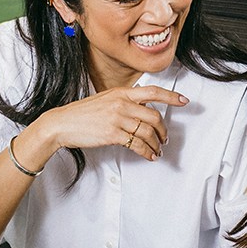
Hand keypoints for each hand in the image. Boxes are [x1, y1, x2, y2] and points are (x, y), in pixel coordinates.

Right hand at [22, 85, 183, 165]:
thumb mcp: (105, 99)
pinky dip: (147, 151)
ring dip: (157, 143)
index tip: (184, 101)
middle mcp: (122, 103)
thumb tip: (142, 108)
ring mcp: (118, 118)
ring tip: (157, 150)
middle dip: (164, 130)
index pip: (152, 91)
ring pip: (148, 132)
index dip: (171, 96)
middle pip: (154, 116)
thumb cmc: (82, 113)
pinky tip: (149, 155)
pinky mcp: (113, 134)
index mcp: (121, 92)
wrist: (62, 123)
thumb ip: (123, 101)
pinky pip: (138, 144)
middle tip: (165, 138)